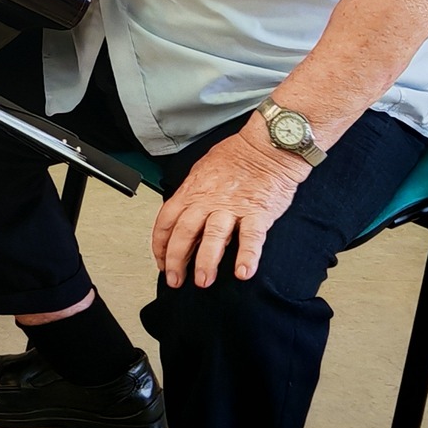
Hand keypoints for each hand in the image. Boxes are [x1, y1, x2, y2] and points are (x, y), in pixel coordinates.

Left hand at [150, 126, 306, 287]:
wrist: (267, 147)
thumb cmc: (237, 157)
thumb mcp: (203, 171)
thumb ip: (192, 195)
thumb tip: (183, 215)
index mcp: (192, 191)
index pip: (167, 220)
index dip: (160, 244)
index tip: (161, 261)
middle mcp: (208, 200)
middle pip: (184, 232)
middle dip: (176, 260)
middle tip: (175, 280)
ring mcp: (232, 207)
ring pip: (212, 237)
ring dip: (206, 262)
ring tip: (203, 281)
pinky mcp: (258, 213)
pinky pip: (250, 237)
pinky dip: (247, 256)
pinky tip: (242, 272)